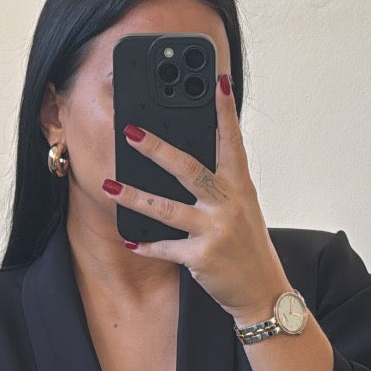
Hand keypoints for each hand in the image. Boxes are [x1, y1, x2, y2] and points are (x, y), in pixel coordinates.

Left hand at [103, 72, 284, 320]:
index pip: (231, 140)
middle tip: (130, 132)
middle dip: (156, 149)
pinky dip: (146, 244)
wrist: (262, 291)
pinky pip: (166, 247)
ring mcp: (215, 230)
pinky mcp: (202, 256)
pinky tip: (129, 240)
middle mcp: (229, 204)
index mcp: (240, 186)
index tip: (217, 80)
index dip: (225, 109)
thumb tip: (183, 162)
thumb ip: (220, 185)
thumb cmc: (248, 246)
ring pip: (166, 208)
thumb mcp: (243, 208)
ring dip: (134, 197)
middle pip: (188, 168)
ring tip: (108, 186)